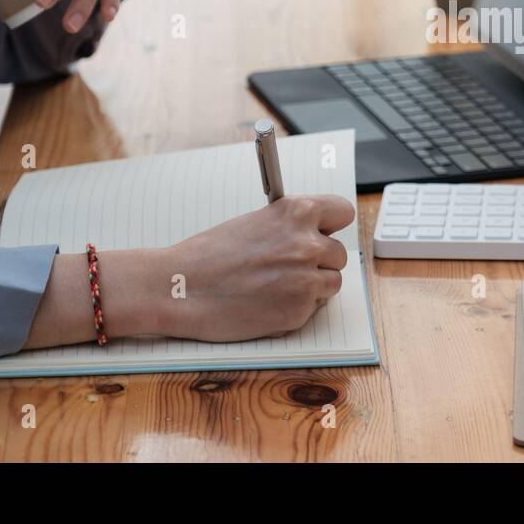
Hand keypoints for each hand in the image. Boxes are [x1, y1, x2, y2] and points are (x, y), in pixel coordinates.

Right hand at [157, 195, 353, 341]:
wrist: (180, 288)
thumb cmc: (209, 255)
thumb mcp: (256, 223)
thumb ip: (290, 227)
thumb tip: (315, 234)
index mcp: (297, 212)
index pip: (343, 212)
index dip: (332, 225)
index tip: (325, 232)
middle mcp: (307, 244)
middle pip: (338, 254)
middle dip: (319, 261)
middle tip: (288, 267)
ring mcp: (305, 280)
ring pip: (331, 283)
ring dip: (312, 287)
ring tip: (276, 286)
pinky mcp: (298, 312)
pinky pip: (312, 309)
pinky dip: (295, 309)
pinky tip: (266, 303)